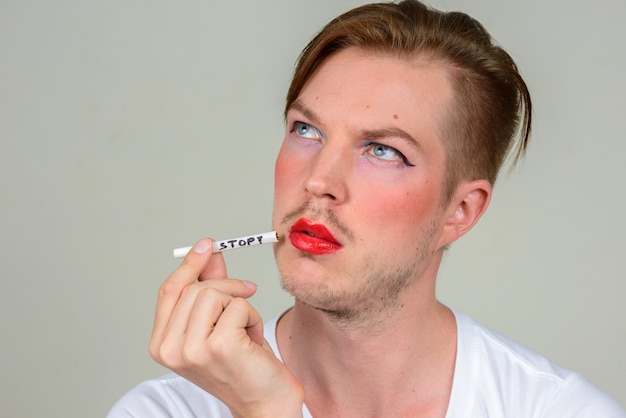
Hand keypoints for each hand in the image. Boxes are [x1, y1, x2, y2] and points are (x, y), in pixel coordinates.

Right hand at [149, 238, 303, 417]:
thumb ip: (209, 288)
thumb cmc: (243, 365)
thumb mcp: (219, 323)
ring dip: (240, 305)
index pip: (169, 291)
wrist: (265, 402)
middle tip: (246, 298)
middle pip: (195, 288)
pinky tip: (252, 340)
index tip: (207, 244)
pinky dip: (252, 316)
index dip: (189, 265)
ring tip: (244, 330)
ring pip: (215, 293)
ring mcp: (192, 349)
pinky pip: (238, 305)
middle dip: (226, 287)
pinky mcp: (218, 346)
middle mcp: (170, 349)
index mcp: (162, 344)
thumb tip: (209, 252)